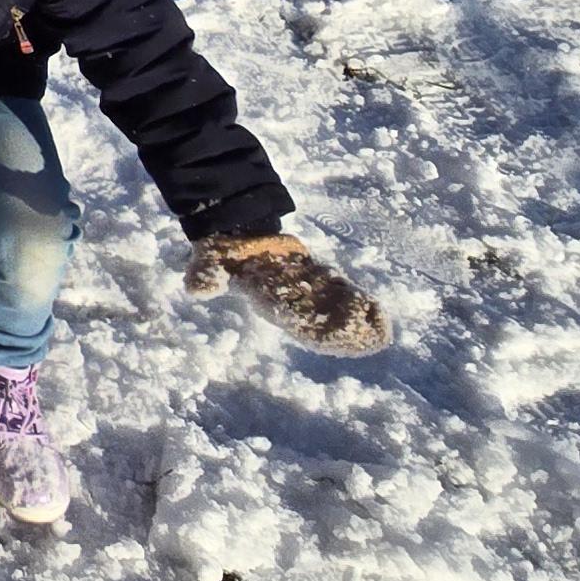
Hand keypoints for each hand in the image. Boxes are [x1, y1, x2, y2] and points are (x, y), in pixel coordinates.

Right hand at [183, 232, 390, 354]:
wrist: (234, 239)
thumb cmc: (222, 254)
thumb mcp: (210, 260)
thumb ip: (206, 273)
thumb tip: (196, 287)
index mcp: (269, 300)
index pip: (296, 318)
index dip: (318, 328)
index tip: (339, 334)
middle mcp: (290, 303)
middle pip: (322, 323)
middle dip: (348, 334)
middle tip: (375, 341)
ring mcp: (304, 294)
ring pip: (335, 313)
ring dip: (358, 324)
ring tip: (383, 332)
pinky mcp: (314, 280)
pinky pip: (339, 295)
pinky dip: (357, 303)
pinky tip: (376, 309)